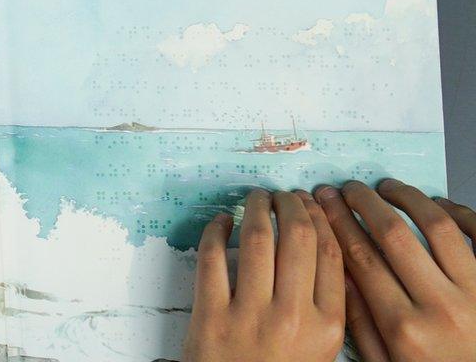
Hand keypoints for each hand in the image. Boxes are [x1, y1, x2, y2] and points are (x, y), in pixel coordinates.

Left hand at [182, 189, 346, 361]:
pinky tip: (221, 221)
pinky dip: (216, 231)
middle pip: (298, 240)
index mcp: (327, 326)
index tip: (312, 205)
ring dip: (256, 209)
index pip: (332, 255)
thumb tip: (322, 247)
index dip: (321, 220)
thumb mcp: (319, 349)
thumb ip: (328, 307)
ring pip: (258, 240)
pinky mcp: (211, 314)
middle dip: (291, 206)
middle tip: (284, 196)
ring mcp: (250, 314)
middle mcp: (293, 316)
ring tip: (256, 198)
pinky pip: (213, 257)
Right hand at [318, 180, 475, 360]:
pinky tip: (438, 205)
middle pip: (393, 235)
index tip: (326, 203)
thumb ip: (362, 323)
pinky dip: (459, 213)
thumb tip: (339, 276)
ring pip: (438, 227)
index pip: (361, 258)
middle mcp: (442, 307)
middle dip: (365, 202)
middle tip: (350, 188)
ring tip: (389, 188)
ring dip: (408, 198)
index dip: (338, 223)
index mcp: (406, 329)